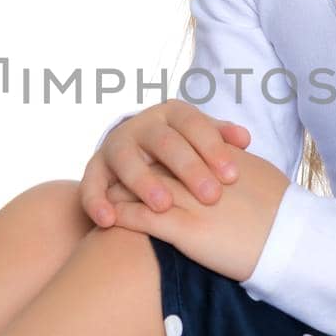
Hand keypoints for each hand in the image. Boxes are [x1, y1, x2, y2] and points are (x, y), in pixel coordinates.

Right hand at [82, 101, 251, 227]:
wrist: (139, 155)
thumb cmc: (183, 152)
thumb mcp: (201, 140)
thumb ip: (221, 138)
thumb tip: (244, 139)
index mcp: (172, 115)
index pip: (194, 125)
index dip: (213, 148)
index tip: (232, 176)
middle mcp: (142, 126)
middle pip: (165, 142)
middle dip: (188, 168)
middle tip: (210, 196)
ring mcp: (117, 145)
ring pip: (127, 160)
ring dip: (144, 182)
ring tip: (164, 206)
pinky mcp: (95, 168)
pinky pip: (91, 183)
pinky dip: (96, 201)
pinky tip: (108, 221)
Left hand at [99, 143, 290, 283]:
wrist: (293, 241)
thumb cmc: (283, 212)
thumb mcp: (258, 174)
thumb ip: (237, 161)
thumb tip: (235, 154)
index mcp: (215, 158)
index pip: (177, 145)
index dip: (157, 153)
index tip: (143, 158)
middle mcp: (197, 173)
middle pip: (154, 162)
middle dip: (133, 166)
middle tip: (115, 173)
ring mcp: (187, 199)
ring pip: (141, 188)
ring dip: (120, 191)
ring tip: (106, 197)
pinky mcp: (182, 228)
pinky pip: (141, 219)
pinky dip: (122, 217)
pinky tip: (109, 221)